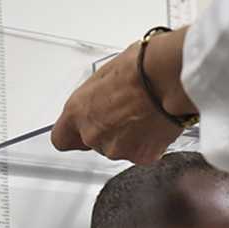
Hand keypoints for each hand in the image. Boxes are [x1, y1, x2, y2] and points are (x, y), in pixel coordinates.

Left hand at [51, 29, 194, 163]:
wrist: (167, 79)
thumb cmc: (139, 69)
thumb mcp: (105, 76)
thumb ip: (96, 99)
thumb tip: (103, 100)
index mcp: (78, 111)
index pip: (61, 139)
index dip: (74, 136)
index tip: (81, 132)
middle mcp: (93, 134)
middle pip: (95, 144)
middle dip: (109, 132)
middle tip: (126, 114)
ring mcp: (117, 149)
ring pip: (119, 150)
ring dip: (130, 138)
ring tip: (144, 116)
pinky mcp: (142, 156)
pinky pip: (142, 153)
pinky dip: (149, 144)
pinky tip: (155, 125)